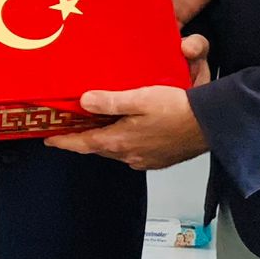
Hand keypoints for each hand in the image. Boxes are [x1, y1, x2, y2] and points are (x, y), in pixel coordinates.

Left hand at [47, 35, 212, 170]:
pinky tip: (127, 132)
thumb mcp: (140, 99)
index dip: (64, 141)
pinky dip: (123, 142)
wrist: (211, 125)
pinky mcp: (158, 159)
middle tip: (70, 129)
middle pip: (98, 148)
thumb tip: (84, 102)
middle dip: (83, 139)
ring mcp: (144, 160)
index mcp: (120, 141)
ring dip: (104, 140)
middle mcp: (129, 155)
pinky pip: (132, 152)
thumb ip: (110, 102)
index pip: (83, 143)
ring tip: (96, 127)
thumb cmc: (178, 108)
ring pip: (116, 150)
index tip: (48, 139)